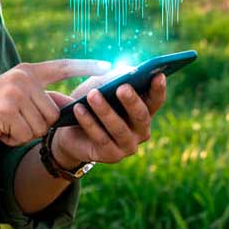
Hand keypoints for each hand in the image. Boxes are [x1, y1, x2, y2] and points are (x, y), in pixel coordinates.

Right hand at [0, 59, 106, 149]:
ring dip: (24, 134)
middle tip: (13, 121)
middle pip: (53, 112)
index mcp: (26, 71)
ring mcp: (15, 93)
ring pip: (41, 126)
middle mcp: (22, 78)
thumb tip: (68, 105)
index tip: (109, 67)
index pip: (62, 66)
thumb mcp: (13, 96)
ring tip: (4, 125)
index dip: (86, 67)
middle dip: (37, 125)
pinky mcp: (7, 111)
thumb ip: (38, 96)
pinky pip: (26, 135)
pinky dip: (13, 140)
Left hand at [51, 73, 166, 165]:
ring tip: (92, 95)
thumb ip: (114, 78)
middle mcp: (141, 131)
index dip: (158, 89)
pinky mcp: (112, 156)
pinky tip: (78, 108)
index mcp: (144, 111)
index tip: (158, 74)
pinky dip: (89, 122)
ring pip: (119, 128)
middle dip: (132, 101)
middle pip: (141, 116)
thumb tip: (127, 72)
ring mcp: (128, 146)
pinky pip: (101, 138)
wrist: (71, 132)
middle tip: (122, 88)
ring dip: (105, 111)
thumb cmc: (90, 103)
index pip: (155, 100)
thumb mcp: (100, 85)